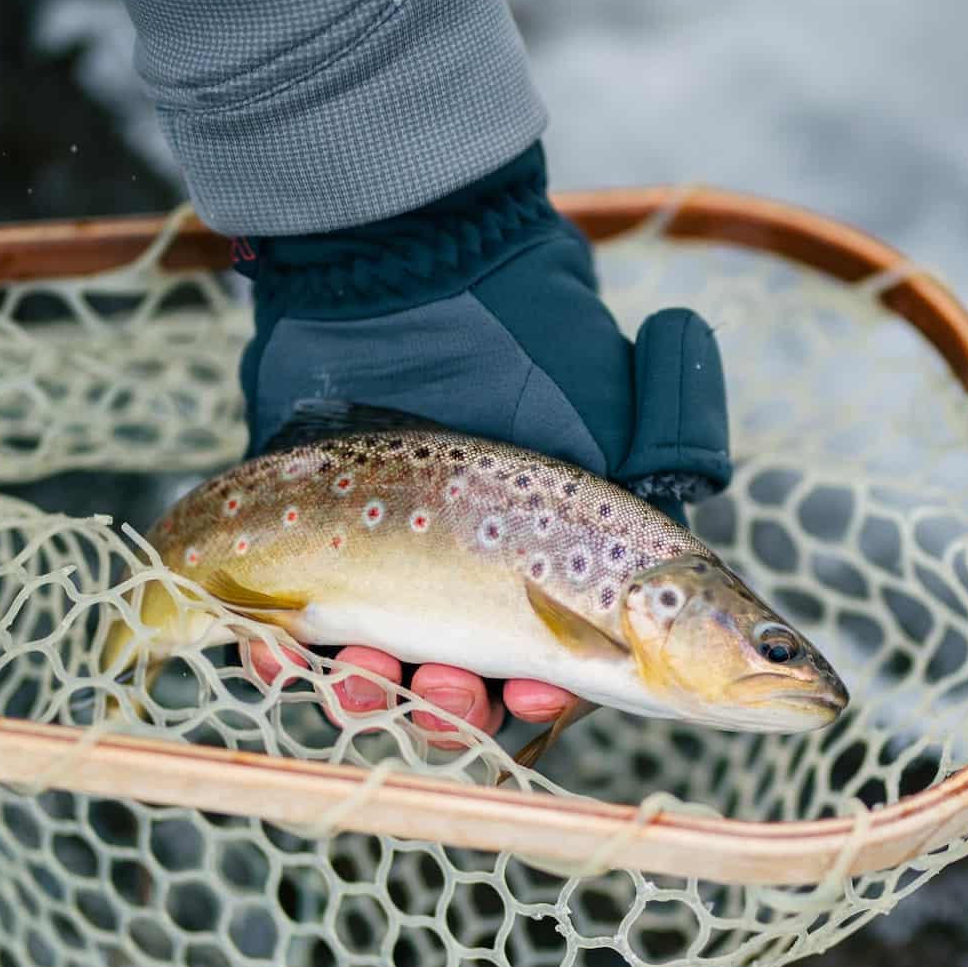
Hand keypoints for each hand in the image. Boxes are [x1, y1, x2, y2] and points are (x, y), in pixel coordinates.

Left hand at [231, 142, 729, 748]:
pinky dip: (277, 659)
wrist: (404, 258)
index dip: (545, 700)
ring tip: (362, 677)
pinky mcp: (290, 542)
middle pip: (454, 687)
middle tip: (443, 690)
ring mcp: (370, 564)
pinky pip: (276, 630)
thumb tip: (691, 516)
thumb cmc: (521, 330)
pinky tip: (280, 658)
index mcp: (541, 562)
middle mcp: (458, 575)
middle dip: (451, 707)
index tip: (535, 700)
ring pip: (368, 673)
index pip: (550, 665)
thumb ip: (662, 460)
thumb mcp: (615, 400)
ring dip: (370, 696)